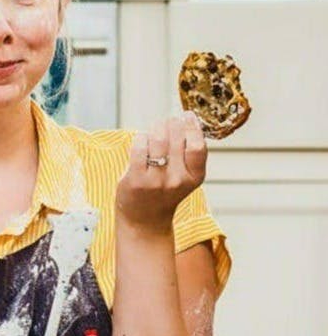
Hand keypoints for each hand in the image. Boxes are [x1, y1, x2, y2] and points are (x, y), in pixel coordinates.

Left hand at [115, 111, 206, 233]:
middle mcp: (178, 179)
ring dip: (155, 128)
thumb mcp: (184, 176)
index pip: (197, 146)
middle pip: (176, 138)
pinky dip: (140, 138)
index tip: (187, 115)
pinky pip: (139, 147)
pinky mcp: (137, 180)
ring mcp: (157, 180)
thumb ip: (186, 153)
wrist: (145, 219)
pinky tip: (142, 139)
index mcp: (194, 177)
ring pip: (158, 139)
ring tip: (154, 129)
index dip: (192, 126)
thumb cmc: (164, 192)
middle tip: (166, 122)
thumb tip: (185, 119)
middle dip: (170, 123)